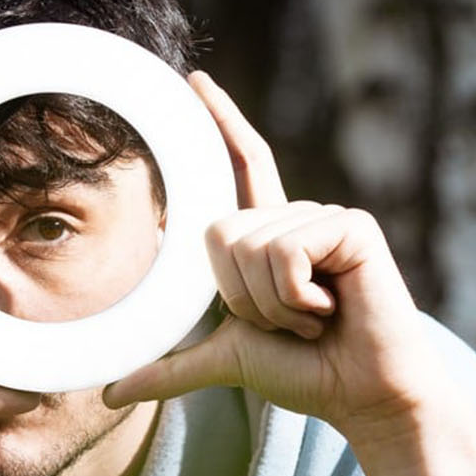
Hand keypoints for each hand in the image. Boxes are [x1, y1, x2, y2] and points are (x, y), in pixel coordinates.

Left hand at [103, 73, 450, 446]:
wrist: (364, 395)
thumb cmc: (308, 375)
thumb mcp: (227, 362)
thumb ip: (170, 369)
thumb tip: (111, 395)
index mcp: (270, 237)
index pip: (241, 165)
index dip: (220, 120)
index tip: (194, 80)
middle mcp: (296, 217)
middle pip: (219, 231)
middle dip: (241, 297)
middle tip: (289, 321)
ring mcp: (325, 216)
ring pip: (249, 245)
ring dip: (272, 305)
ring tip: (313, 320)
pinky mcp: (351, 226)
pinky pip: (285, 251)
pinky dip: (296, 297)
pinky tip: (332, 309)